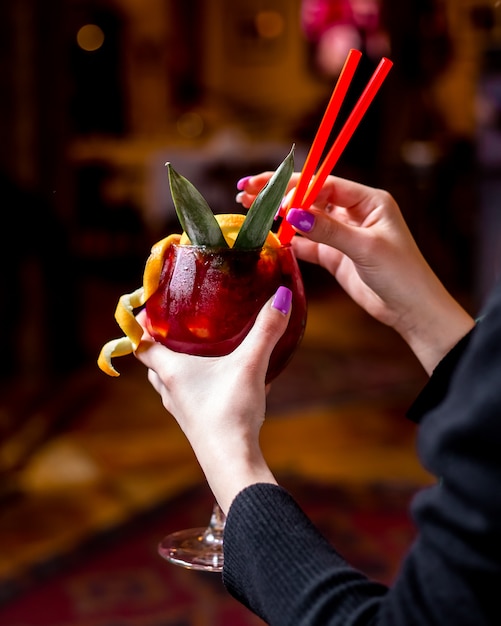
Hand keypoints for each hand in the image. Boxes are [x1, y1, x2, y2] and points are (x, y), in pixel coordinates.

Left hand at [134, 288, 291, 512]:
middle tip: (175, 327)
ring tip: (198, 352)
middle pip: (154, 363)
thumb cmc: (230, 411)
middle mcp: (170, 390)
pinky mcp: (195, 423)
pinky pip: (189, 397)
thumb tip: (282, 296)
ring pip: (170, 383)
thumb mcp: (250, 365)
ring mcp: (181, 409)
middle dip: (159, 345)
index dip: (138, 327)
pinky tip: (224, 383)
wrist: (231, 461)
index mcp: (172, 371)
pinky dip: (197, 385)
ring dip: (177, 367)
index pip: (141, 345)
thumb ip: (266, 331)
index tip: (146, 310)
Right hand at [237, 174, 473, 373]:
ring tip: (250, 209)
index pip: (325, 184)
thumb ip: (329, 230)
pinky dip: (288, 241)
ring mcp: (342, 234)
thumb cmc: (401, 274)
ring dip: (279, 215)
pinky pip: (306, 243)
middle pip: (310, 196)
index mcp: (369, 201)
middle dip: (279, 193)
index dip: (297, 189)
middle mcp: (354, 212)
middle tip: (247, 188)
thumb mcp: (365, 248)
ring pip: (305, 219)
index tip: (275, 201)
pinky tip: (268, 236)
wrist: (411, 310)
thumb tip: (292, 214)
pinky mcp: (335, 255)